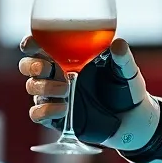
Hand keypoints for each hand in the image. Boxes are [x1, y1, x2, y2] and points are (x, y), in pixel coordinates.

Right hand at [21, 36, 158, 149]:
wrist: (133, 119)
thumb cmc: (126, 88)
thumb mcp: (126, 70)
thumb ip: (122, 58)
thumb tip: (117, 43)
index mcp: (69, 58)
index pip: (41, 46)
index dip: (31, 43)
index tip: (32, 43)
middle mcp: (58, 75)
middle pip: (28, 66)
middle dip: (32, 65)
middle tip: (48, 68)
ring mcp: (55, 97)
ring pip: (32, 88)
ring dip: (45, 87)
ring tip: (66, 90)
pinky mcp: (57, 118)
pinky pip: (37, 114)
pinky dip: (45, 110)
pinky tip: (64, 108)